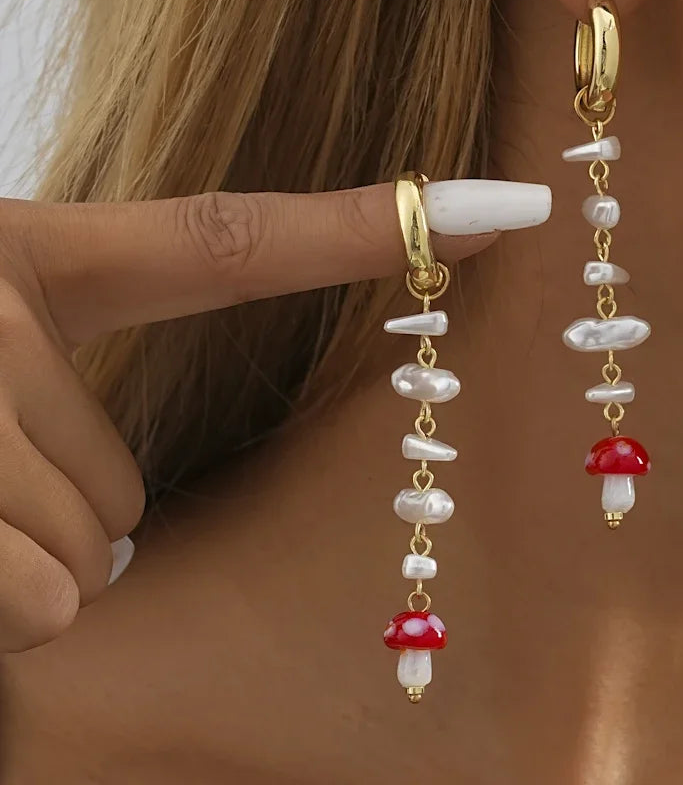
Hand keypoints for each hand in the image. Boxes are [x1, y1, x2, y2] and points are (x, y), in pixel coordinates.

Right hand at [0, 179, 549, 651]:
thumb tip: (126, 556)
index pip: (233, 242)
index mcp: (42, 254)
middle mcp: (11, 305)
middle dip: (79, 506)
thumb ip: (75, 390)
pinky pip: (53, 600)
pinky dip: (13, 601)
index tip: (505, 208)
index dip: (368, 232)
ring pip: (103, 547)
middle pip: (135, 484)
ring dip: (38, 550)